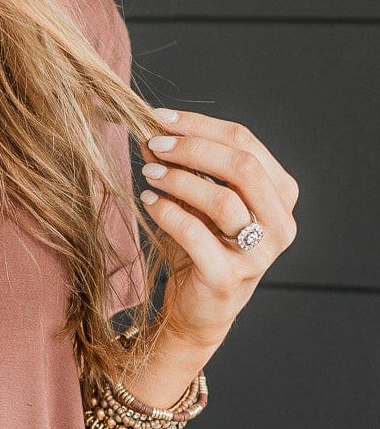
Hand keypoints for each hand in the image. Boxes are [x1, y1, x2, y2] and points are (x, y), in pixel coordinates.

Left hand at [137, 108, 298, 350]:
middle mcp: (280, 222)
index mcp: (280, 194)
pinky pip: (196, 234)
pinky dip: (168, 213)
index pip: (246, 142)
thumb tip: (153, 131)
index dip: (201, 126)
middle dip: (193, 149)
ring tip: (149, 172)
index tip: (161, 118)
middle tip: (154, 143)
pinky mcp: (229, 277)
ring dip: (179, 179)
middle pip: (243, 166)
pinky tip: (148, 202)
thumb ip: (183, 167)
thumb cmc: (201, 248)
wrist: (198, 311)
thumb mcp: (196, 201)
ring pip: (223, 200)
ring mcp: (259, 253)